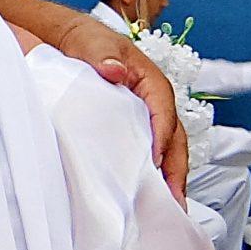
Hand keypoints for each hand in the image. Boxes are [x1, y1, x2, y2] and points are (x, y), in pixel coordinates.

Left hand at [92, 45, 189, 200]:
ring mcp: (147, 117)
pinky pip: (151, 151)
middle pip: (174, 138)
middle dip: (178, 169)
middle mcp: (155, 102)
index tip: (155, 161)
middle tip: (175, 200)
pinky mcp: (135, 128)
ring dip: (171, 177)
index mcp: (151, 82)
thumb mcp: (92, 44)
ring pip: (168, 149)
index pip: (163, 111)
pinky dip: (155, 173)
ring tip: (170, 207)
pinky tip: (150, 195)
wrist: (72, 42)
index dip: (162, 137)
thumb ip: (102, 56)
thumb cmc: (87, 43)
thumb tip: (115, 71)